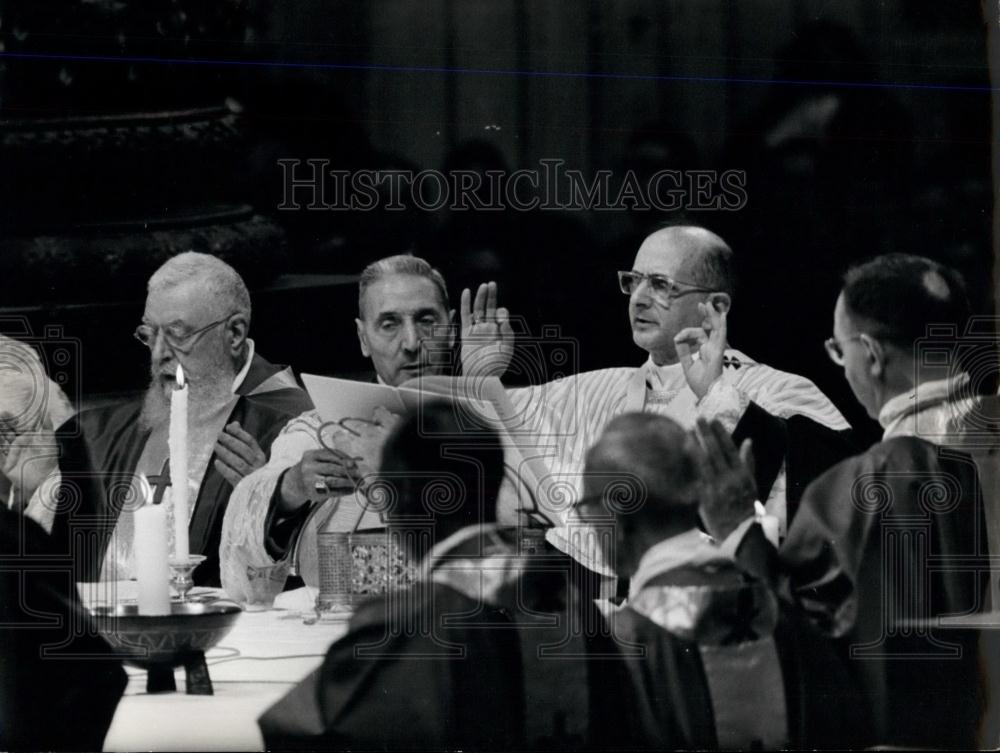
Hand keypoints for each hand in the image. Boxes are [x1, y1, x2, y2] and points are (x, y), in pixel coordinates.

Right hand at [0, 417, 57, 509]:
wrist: (45, 480)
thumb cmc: (49, 460)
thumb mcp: (49, 441)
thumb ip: (47, 426)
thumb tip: (46, 412)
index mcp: (28, 439)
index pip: (17, 427)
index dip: (11, 420)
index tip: (5, 412)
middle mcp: (18, 446)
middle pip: (7, 433)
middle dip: (2, 425)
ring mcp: (11, 455)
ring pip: (2, 442)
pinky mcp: (6, 465)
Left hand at [214, 422, 267, 486]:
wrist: (259, 494)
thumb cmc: (251, 471)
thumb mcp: (250, 456)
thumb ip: (242, 440)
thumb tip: (234, 423)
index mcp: (260, 456)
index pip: (250, 441)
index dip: (239, 433)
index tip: (228, 427)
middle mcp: (258, 465)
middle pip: (244, 450)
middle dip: (231, 441)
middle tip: (219, 435)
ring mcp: (252, 476)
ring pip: (238, 462)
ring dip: (226, 453)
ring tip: (216, 446)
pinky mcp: (244, 486)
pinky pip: (234, 476)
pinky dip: (225, 469)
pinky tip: (217, 462)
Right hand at [279, 448, 361, 512]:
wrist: (296, 483)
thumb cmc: (314, 468)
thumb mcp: (319, 459)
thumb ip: (335, 458)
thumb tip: (354, 464)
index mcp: (310, 455)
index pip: (331, 455)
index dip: (345, 459)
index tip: (355, 464)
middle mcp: (308, 467)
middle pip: (332, 468)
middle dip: (349, 471)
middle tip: (359, 474)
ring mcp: (309, 481)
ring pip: (333, 481)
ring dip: (348, 482)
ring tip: (358, 483)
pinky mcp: (313, 493)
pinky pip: (332, 492)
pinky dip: (344, 491)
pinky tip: (351, 490)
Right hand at [459, 281, 513, 378]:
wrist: (481, 376)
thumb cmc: (495, 365)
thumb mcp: (507, 348)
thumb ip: (508, 332)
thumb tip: (503, 317)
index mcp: (500, 332)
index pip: (501, 315)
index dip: (502, 312)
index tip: (501, 318)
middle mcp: (488, 329)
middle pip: (489, 308)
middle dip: (491, 296)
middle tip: (492, 284)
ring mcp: (477, 330)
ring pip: (478, 310)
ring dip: (481, 298)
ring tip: (484, 286)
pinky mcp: (467, 333)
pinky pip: (465, 315)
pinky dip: (466, 303)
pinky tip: (467, 292)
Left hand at [674, 300, 726, 399]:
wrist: (706, 394)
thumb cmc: (700, 382)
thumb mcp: (687, 364)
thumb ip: (683, 351)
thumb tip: (677, 338)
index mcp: (705, 350)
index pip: (698, 334)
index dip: (688, 332)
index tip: (677, 337)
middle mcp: (712, 348)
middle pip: (710, 328)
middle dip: (706, 315)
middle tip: (702, 304)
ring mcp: (716, 349)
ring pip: (716, 329)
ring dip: (712, 316)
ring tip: (708, 304)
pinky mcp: (718, 353)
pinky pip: (721, 337)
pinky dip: (721, 327)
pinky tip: (722, 317)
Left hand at [691, 418, 756, 541]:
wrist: (739, 533)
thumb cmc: (745, 507)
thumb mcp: (752, 483)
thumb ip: (748, 462)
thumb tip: (748, 441)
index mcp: (743, 474)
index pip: (731, 449)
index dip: (722, 434)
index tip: (714, 421)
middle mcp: (730, 478)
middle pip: (716, 452)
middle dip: (707, 433)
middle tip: (699, 418)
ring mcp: (717, 487)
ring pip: (705, 461)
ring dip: (697, 443)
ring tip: (689, 430)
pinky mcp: (705, 496)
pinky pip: (696, 476)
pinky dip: (690, 463)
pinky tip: (683, 452)